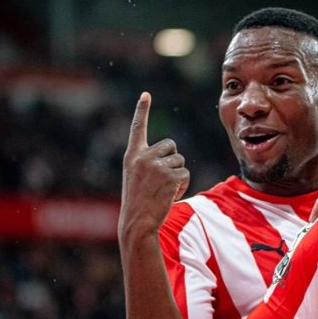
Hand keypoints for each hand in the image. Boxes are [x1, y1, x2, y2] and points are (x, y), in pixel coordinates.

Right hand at [118, 92, 189, 238]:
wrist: (136, 223)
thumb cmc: (138, 202)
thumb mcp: (136, 177)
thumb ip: (148, 162)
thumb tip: (173, 155)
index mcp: (132, 155)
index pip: (138, 128)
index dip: (142, 110)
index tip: (145, 95)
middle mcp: (143, 156)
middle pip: (171, 145)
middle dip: (172, 160)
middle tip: (161, 179)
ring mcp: (156, 166)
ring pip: (180, 161)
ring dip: (177, 175)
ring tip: (163, 190)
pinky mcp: (170, 176)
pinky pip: (185, 174)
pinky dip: (182, 186)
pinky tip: (169, 195)